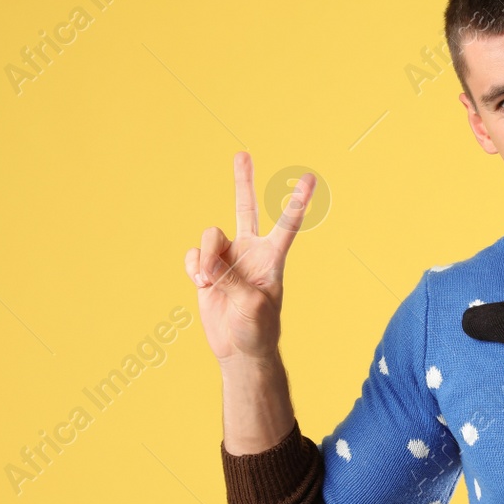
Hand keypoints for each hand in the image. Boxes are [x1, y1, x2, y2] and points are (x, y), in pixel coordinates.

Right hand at [184, 152, 314, 365]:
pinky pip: (193, 256)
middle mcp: (250, 250)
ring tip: (210, 281)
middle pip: (245, 207)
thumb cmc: (257, 329)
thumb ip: (231, 279)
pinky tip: (202, 283)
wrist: (239, 349)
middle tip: (242, 154)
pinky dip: (194, 268)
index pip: (287, 224)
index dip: (297, 201)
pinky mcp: (207, 269)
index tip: (310, 178)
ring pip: (210, 236)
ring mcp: (227, 258)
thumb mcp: (252, 305)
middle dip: (243, 181)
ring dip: (206, 258)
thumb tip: (209, 264)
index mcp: (272, 258)